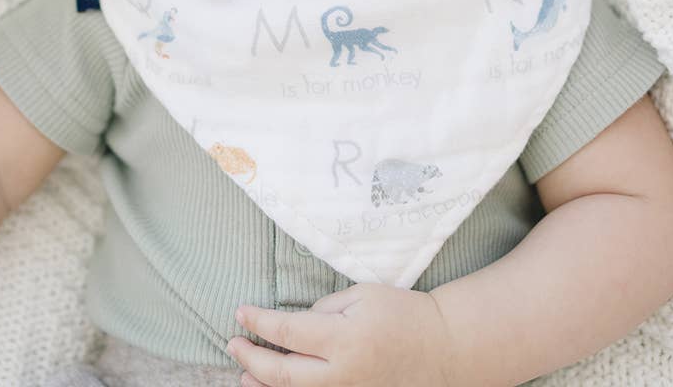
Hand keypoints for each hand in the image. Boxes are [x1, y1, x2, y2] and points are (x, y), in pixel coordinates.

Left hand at [226, 283, 455, 386]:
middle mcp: (342, 373)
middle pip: (283, 374)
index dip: (258, 322)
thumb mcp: (361, 295)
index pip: (287, 332)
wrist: (441, 348)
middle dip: (251, 358)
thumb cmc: (402, 313)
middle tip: (231, 343)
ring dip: (263, 383)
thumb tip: (298, 322)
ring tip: (242, 372)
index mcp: (343, 338)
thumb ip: (324, 308)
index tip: (239, 311)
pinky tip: (274, 385)